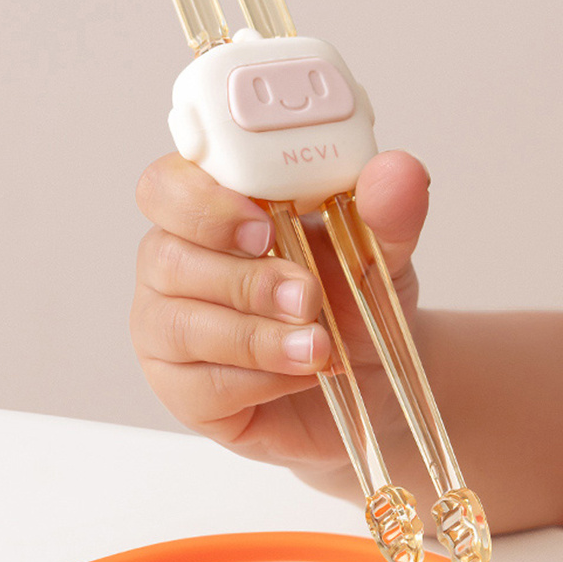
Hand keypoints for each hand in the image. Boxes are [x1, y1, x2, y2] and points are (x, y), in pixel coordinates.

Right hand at [129, 150, 429, 493]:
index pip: (166, 186)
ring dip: (256, 336)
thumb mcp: (382, 247)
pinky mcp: (181, 389)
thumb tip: (398, 171)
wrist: (370, 372)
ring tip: (318, 346)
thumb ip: (388, 208)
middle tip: (307, 295)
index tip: (263, 227)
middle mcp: (175, 262)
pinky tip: (301, 374)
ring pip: (178, 325)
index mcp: (211, 208)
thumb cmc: (353, 294)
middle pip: (164, 257)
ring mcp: (168, 328)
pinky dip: (259, 380)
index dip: (203, 203)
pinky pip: (198, 386)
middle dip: (245, 280)